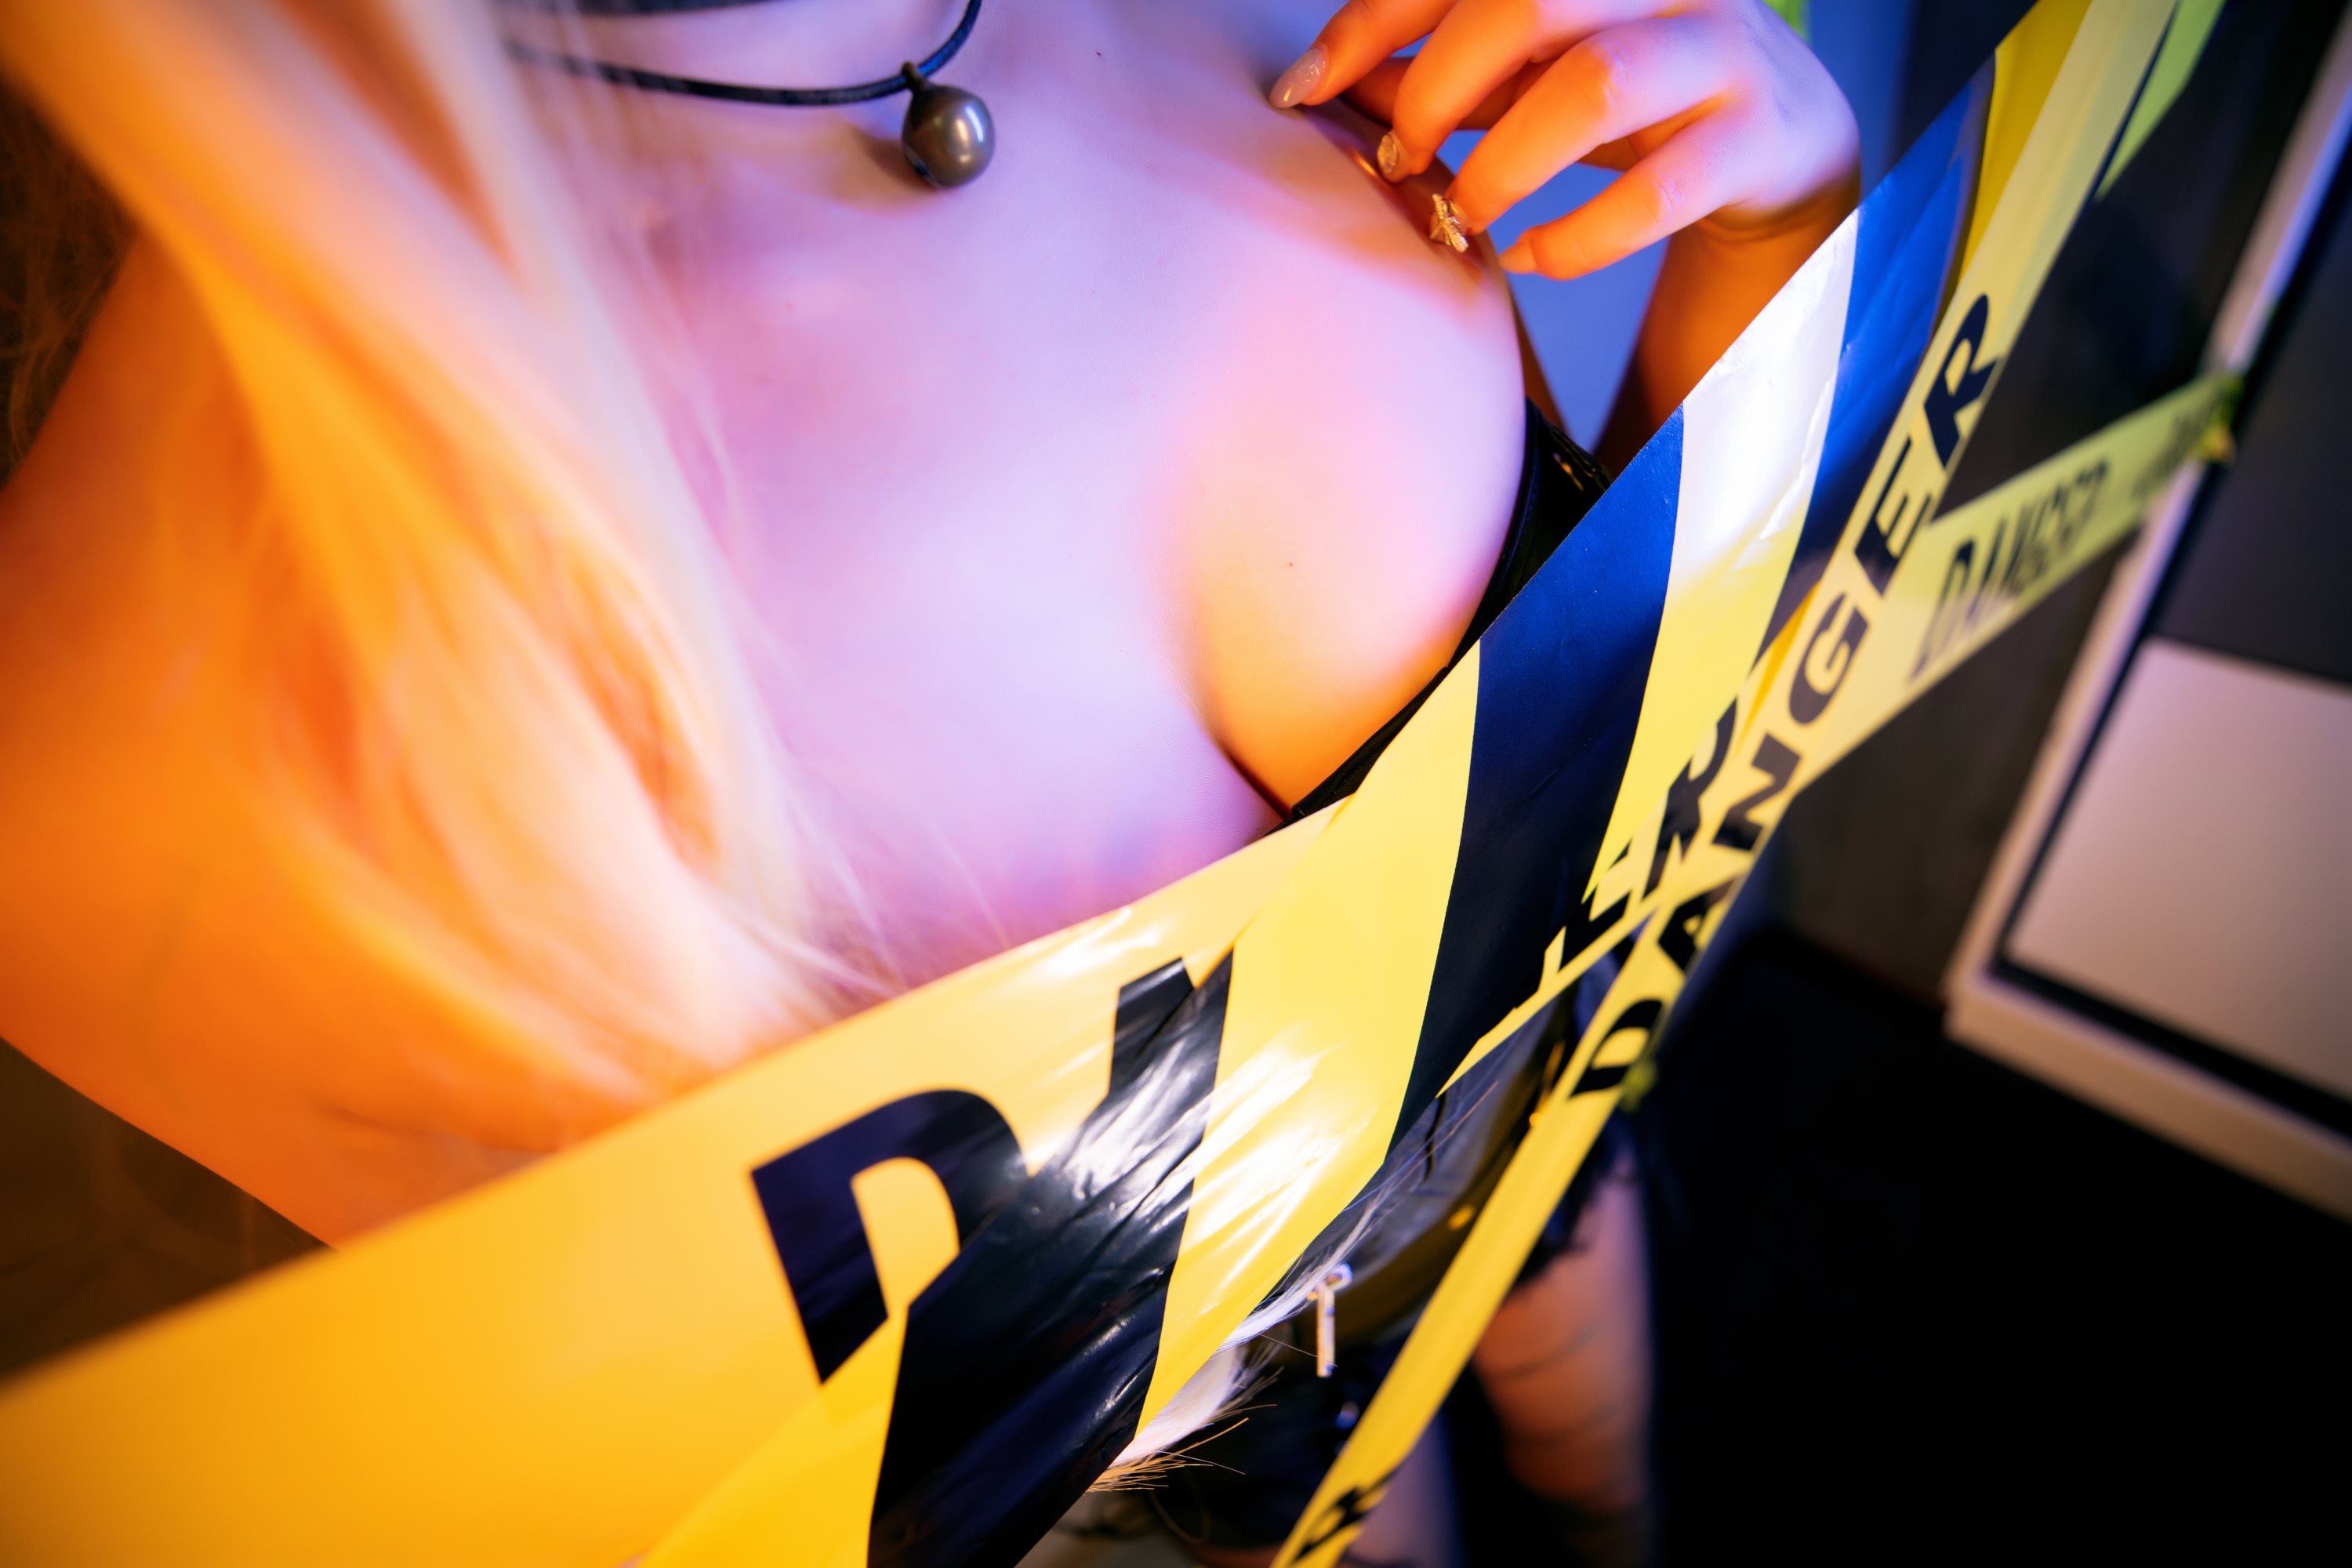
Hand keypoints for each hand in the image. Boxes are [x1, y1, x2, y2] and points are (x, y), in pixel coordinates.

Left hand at [1270, 0, 1857, 281]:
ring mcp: (1723, 52)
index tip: (1303, 89)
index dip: (1373, 21)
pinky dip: (1577, 239)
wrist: (1779, 146)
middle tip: (1401, 159)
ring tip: (1466, 214)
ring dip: (1504, 164)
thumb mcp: (1530, 74)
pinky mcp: (1756, 139)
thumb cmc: (1627, 103)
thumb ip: (1441, 73)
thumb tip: (1320, 84)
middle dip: (1438, 89)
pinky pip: (1658, 190)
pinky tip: (1531, 258)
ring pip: (1597, 85)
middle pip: (1529, 1)